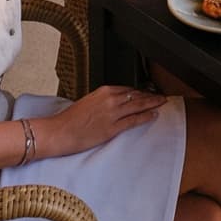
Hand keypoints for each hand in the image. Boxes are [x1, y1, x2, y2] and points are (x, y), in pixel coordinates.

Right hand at [42, 85, 166, 158]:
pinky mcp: (112, 128)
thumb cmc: (69, 119)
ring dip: (152, 103)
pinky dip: (146, 116)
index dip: (140, 91)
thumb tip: (113, 104)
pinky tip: (153, 115)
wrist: (59, 132)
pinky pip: (133, 120)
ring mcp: (112, 114)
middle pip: (136, 95)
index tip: (147, 92)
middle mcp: (110, 99)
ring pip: (138, 106)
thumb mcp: (87, 102)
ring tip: (162, 102)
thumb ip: (102, 101)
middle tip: (161, 96)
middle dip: (150, 95)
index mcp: (103, 91)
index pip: (128, 89)